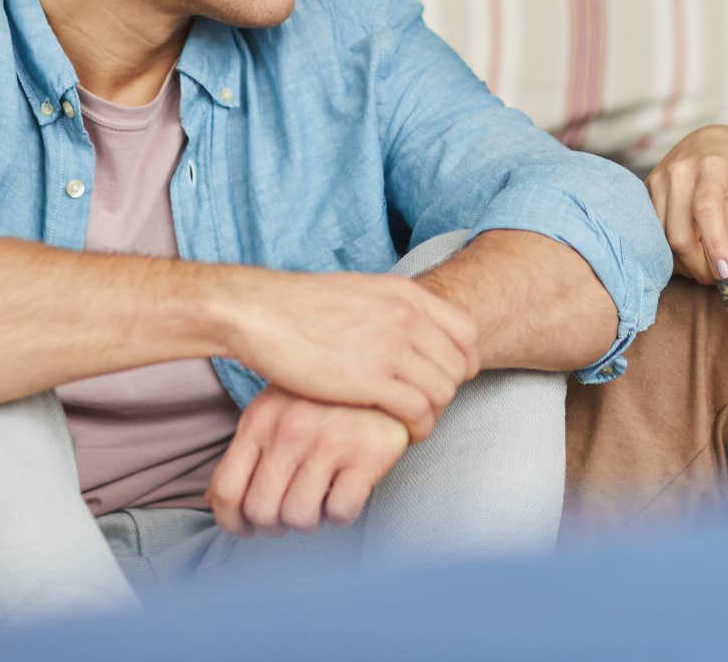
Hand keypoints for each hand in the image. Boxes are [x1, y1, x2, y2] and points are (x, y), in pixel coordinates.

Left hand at [207, 386, 408, 536]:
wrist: (385, 371)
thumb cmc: (325, 398)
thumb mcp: (276, 409)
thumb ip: (249, 450)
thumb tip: (217, 502)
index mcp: (260, 420)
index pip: (226, 490)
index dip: (232, 522)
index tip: (246, 529)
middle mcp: (289, 431)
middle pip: (262, 511)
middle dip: (274, 524)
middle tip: (291, 513)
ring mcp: (328, 442)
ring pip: (300, 517)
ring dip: (311, 520)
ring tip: (321, 499)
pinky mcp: (367, 454)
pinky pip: (341, 511)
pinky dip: (342, 513)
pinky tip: (347, 492)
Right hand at [230, 268, 478, 441]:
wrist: (261, 313)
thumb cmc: (301, 307)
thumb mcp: (360, 292)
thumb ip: (392, 309)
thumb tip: (409, 327)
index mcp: (406, 294)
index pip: (467, 331)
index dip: (463, 361)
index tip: (444, 378)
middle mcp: (406, 317)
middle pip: (458, 365)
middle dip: (447, 392)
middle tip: (426, 407)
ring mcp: (390, 347)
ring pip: (443, 391)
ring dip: (433, 413)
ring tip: (413, 424)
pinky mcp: (370, 380)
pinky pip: (418, 410)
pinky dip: (417, 428)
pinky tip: (401, 434)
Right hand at [646, 125, 727, 283]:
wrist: (707, 138)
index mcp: (712, 165)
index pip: (706, 208)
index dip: (714, 243)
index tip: (726, 272)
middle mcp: (680, 171)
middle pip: (678, 231)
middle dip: (696, 264)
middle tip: (717, 280)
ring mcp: (659, 179)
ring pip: (662, 235)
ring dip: (682, 261)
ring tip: (703, 271)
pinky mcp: (648, 189)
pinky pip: (653, 230)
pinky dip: (669, 250)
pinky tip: (687, 259)